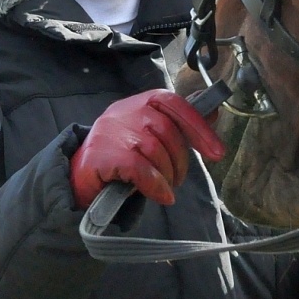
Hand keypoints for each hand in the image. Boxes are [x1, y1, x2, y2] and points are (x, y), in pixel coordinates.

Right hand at [70, 90, 225, 208]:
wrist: (80, 176)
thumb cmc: (122, 156)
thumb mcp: (152, 136)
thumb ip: (179, 125)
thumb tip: (213, 113)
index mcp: (140, 103)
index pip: (174, 103)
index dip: (199, 127)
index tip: (217, 152)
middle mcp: (124, 111)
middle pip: (167, 130)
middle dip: (181, 160)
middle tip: (177, 178)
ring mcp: (110, 132)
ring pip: (154, 150)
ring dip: (167, 175)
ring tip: (165, 186)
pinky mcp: (100, 155)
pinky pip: (140, 169)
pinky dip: (155, 185)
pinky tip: (161, 195)